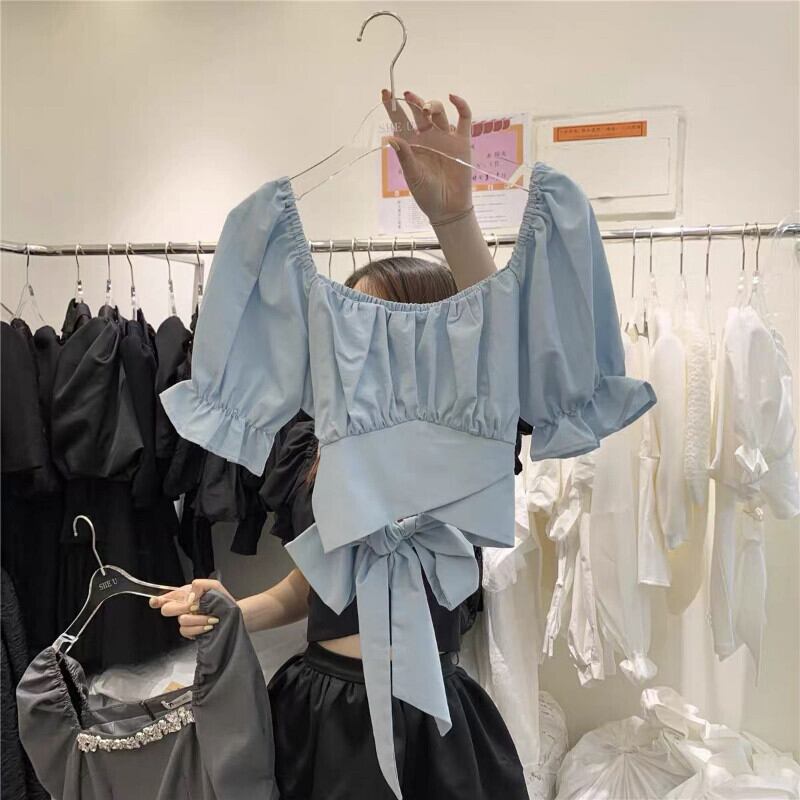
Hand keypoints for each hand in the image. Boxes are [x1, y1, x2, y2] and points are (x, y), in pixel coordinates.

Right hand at [149, 578, 234, 639]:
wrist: (231, 615)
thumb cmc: (222, 600)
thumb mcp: (214, 586)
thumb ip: (200, 585)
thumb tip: (189, 597)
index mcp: (186, 595)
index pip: (167, 597)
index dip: (158, 600)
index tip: (155, 602)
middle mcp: (183, 608)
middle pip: (167, 610)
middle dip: (180, 608)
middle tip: (194, 607)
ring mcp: (186, 621)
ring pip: (181, 621)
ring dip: (198, 618)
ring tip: (211, 617)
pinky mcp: (190, 632)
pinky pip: (186, 631)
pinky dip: (199, 627)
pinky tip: (209, 625)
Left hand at [383, 89, 472, 225]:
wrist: (448, 208)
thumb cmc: (427, 194)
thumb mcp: (413, 176)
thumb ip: (405, 156)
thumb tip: (391, 137)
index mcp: (411, 144)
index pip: (400, 120)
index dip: (392, 106)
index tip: (385, 92)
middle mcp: (427, 137)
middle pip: (419, 112)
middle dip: (413, 101)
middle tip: (408, 96)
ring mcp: (445, 138)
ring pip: (438, 112)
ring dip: (432, 105)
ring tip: (427, 109)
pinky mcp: (461, 141)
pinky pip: (463, 119)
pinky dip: (461, 105)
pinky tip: (453, 97)